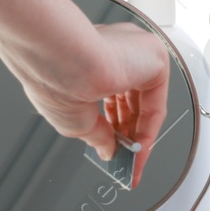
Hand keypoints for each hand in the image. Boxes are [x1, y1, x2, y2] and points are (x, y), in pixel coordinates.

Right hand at [0, 0, 171, 187]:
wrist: (62, 59)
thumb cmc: (53, 77)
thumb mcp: (75, 118)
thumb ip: (98, 135)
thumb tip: (107, 151)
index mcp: (91, 55)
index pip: (111, 93)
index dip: (112, 126)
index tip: (112, 151)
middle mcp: (116, 49)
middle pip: (131, 99)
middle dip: (126, 133)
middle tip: (123, 159)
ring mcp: (137, 51)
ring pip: (145, 102)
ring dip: (138, 136)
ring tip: (129, 161)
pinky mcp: (154, 57)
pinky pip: (155, 102)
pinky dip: (148, 130)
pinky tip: (138, 150)